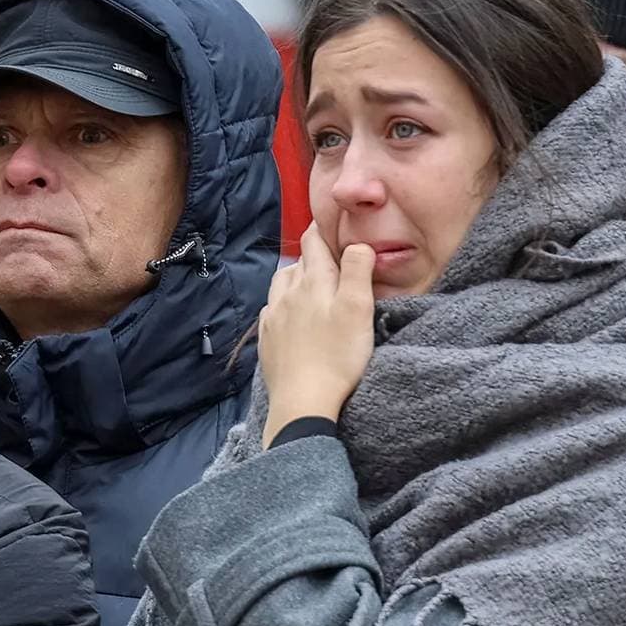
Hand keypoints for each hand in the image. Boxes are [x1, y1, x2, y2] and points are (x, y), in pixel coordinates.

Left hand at [258, 224, 375, 446]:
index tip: (333, 223)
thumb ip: (358, 269)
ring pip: (281, 284)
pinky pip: (271, 310)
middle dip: (313, 257)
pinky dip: (283, 305)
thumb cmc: (338, 356)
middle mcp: (287, 294)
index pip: (314, 241)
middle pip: (298, 262)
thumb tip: (356, 242)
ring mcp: (273, 317)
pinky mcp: (266, 340)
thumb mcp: (358, 308)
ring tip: (311, 287)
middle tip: (331, 261)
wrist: (303, 402)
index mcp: (312, 282)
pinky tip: (293, 316)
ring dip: (295, 279)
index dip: (323, 228)